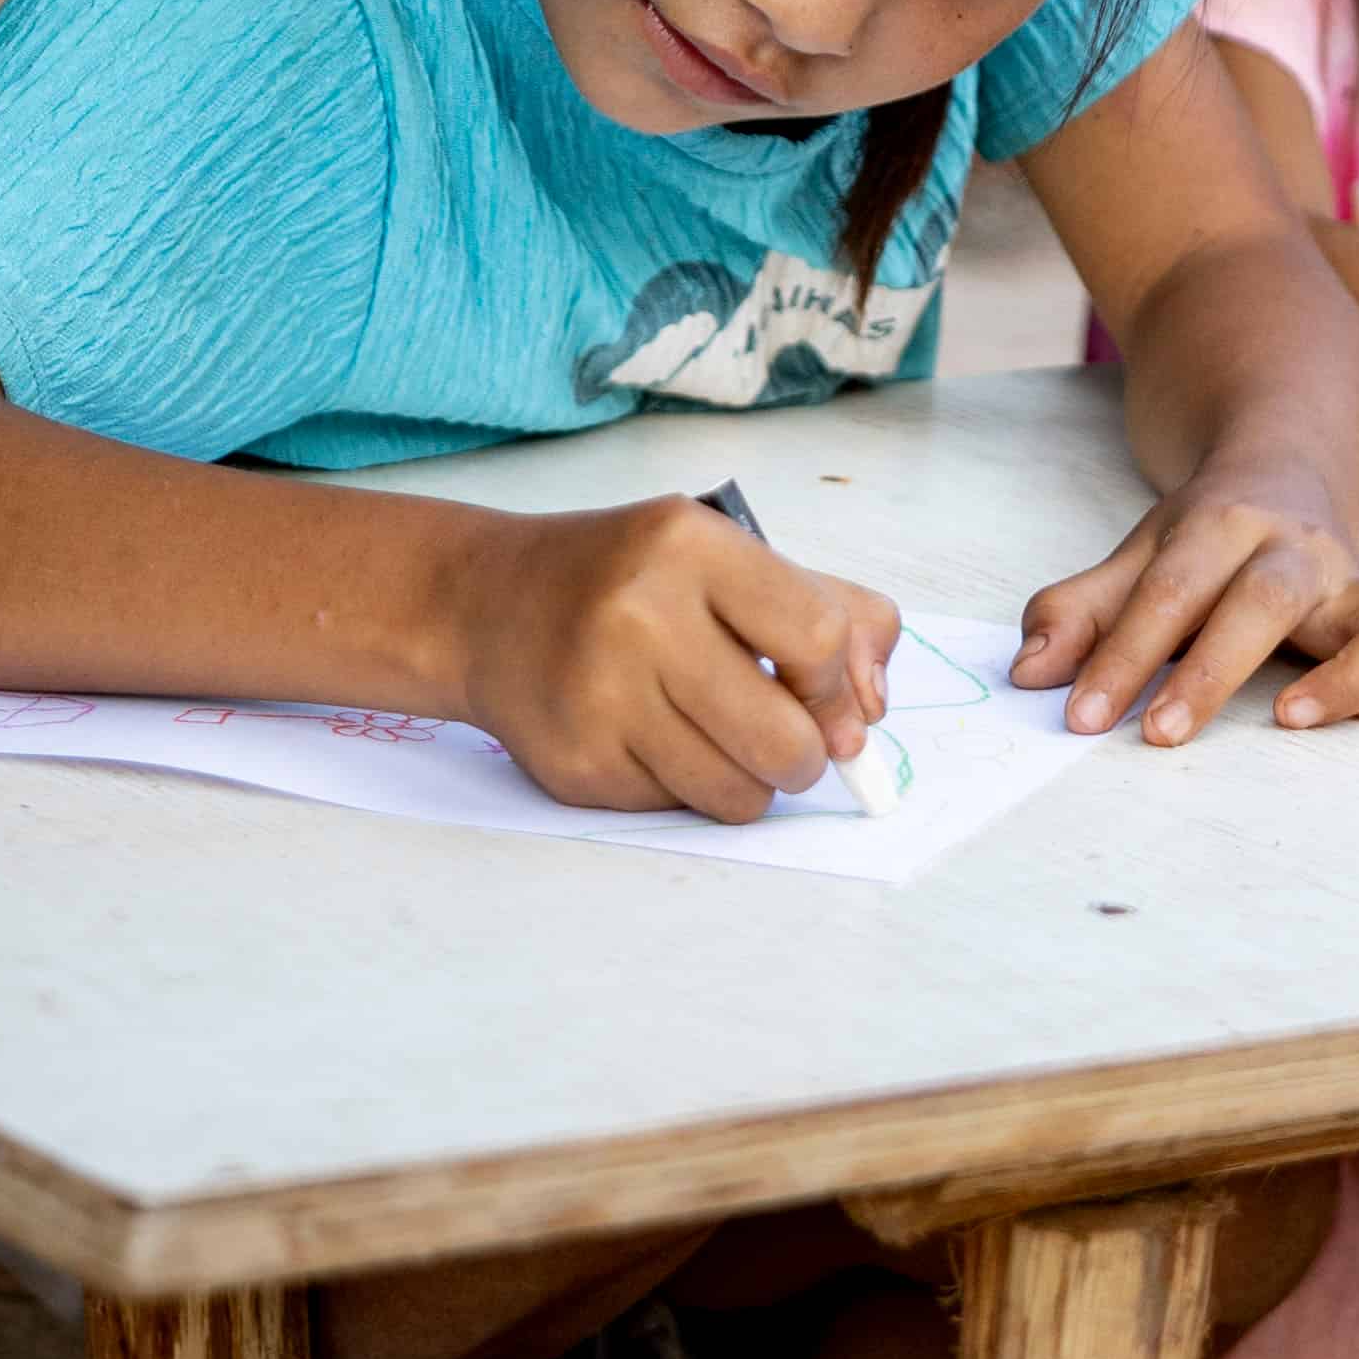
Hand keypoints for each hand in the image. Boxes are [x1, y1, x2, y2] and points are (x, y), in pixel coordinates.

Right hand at [448, 497, 901, 821]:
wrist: (486, 606)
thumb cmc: (633, 581)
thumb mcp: (733, 558)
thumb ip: (835, 614)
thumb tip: (871, 711)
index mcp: (691, 548)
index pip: (818, 638)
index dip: (839, 686)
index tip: (831, 699)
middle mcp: (639, 618)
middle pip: (786, 740)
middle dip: (808, 757)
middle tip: (791, 743)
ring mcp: (599, 698)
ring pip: (738, 794)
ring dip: (753, 783)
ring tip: (724, 739)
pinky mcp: (573, 765)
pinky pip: (677, 810)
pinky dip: (687, 789)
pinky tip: (656, 741)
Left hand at [1016, 461, 1358, 746]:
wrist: (1288, 467)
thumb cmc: (1205, 539)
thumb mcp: (1134, 556)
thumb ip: (1077, 611)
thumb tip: (1029, 673)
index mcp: (1225, 526)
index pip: (1170, 591)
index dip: (1120, 658)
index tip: (1081, 718)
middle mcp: (1302, 549)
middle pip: (1270, 595)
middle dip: (1214, 668)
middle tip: (1162, 734)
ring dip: (1357, 672)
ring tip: (1295, 723)